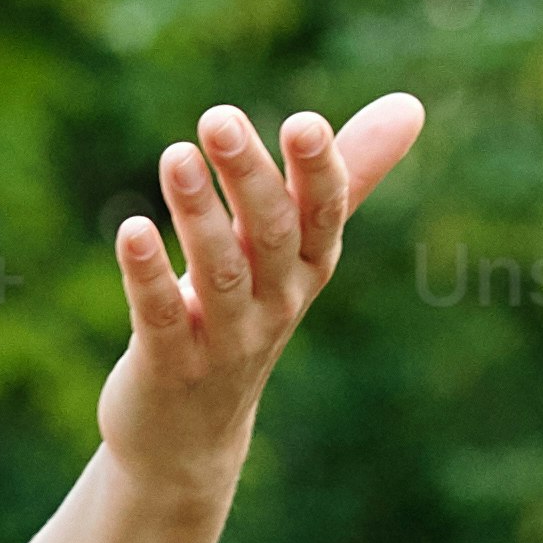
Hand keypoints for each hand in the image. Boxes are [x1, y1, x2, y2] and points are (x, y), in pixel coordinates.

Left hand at [95, 94, 429, 482]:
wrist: (190, 436)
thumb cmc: (244, 318)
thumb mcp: (294, 250)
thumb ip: (343, 178)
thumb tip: (411, 105)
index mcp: (308, 269)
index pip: (324, 216)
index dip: (318, 173)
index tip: (304, 122)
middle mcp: (276, 305)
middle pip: (273, 237)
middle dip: (250, 178)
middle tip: (219, 117)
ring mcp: (226, 342)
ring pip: (220, 275)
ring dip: (199, 215)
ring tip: (176, 156)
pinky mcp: (170, 367)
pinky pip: (162, 317)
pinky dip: (146, 275)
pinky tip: (131, 229)